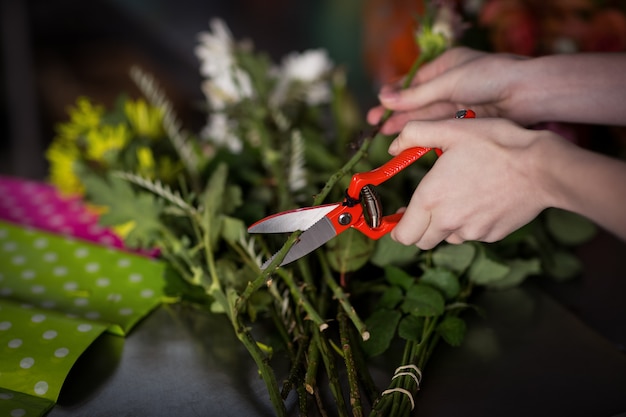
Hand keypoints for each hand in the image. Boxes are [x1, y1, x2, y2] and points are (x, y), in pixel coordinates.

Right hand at [367, 47, 530, 133]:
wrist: (528, 94)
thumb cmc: (491, 77)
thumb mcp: (447, 83)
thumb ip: (415, 96)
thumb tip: (384, 99)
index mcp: (446, 66)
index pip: (413, 82)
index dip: (393, 96)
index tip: (377, 109)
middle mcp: (451, 85)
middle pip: (417, 102)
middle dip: (396, 115)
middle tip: (375, 127)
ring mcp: (459, 104)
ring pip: (427, 117)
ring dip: (407, 126)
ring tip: (387, 138)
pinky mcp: (466, 121)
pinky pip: (440, 128)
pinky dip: (425, 134)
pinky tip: (410, 141)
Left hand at [388, 117, 558, 248]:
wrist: (543, 167)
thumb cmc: (496, 145)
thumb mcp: (451, 129)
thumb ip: (414, 134)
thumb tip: (394, 146)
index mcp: (431, 199)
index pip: (402, 235)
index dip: (396, 228)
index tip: (398, 217)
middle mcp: (449, 221)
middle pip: (421, 242)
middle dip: (418, 228)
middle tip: (426, 206)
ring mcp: (473, 231)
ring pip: (448, 237)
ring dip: (446, 224)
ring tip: (460, 195)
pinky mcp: (493, 235)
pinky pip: (473, 233)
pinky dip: (471, 222)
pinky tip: (482, 199)